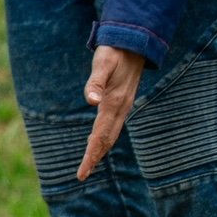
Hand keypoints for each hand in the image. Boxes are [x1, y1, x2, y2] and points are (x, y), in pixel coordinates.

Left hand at [76, 45, 145, 180]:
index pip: (100, 136)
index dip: (91, 155)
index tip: (82, 172)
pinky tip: (98, 142)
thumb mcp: (102, 64)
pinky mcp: (122, 101)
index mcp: (114, 103)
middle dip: (94, 157)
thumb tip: (91, 101)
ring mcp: (123, 105)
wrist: (134, 41)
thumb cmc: (114, 51)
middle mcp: (120, 108)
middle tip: (82, 175)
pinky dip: (104, 138)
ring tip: (89, 165)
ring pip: (110, 134)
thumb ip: (95, 83)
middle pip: (106, 139)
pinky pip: (112, 126)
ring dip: (99, 150)